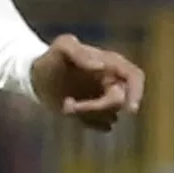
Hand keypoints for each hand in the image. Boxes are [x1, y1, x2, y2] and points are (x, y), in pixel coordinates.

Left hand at [30, 33, 144, 133]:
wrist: (36, 77)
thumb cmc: (51, 58)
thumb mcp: (62, 47)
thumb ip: (79, 52)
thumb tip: (102, 66)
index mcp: (111, 63)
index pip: (135, 77)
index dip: (137, 92)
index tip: (130, 109)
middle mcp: (112, 82)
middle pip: (121, 101)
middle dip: (97, 107)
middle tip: (70, 105)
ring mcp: (104, 99)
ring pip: (111, 116)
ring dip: (88, 115)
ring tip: (65, 105)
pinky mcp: (95, 115)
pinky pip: (101, 126)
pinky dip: (87, 123)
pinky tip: (70, 112)